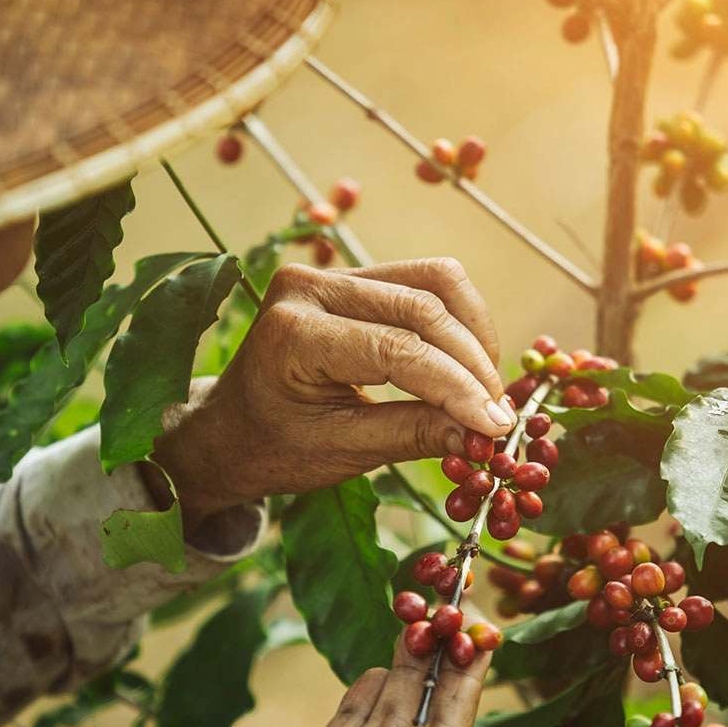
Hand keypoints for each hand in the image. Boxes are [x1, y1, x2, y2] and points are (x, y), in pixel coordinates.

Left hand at [150, 258, 512, 528]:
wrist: (229, 431)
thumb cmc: (273, 448)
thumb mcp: (340, 451)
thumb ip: (412, 435)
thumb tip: (486, 435)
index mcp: (293, 332)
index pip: (397, 349)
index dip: (457, 387)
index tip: (496, 428)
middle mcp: (309, 286)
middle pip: (423, 306)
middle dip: (472, 363)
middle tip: (499, 418)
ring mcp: (329, 275)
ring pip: (433, 282)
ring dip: (473, 336)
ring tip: (487, 392)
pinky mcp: (349, 278)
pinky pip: (422, 284)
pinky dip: (456, 323)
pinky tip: (467, 366)